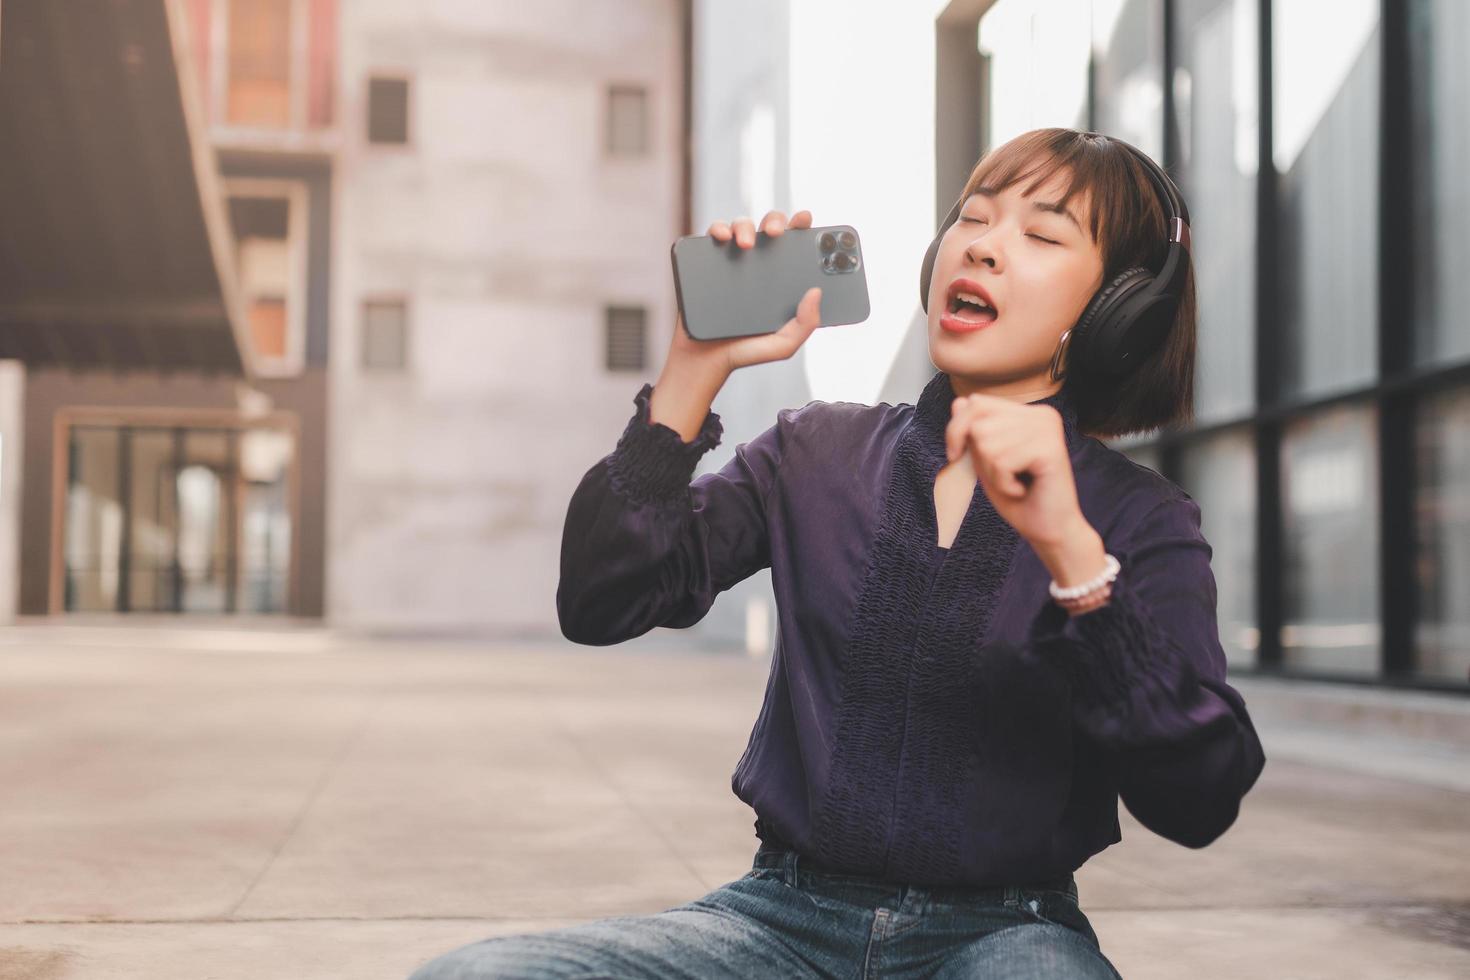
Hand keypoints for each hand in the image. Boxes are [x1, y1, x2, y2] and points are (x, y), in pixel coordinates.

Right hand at [666, 210, 823, 378]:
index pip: (795, 244)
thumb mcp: (784, 345)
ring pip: (740, 226)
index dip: (801, 226)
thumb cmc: (745, 352)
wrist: (703, 361)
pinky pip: (711, 236)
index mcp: (780, 277)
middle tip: (776, 234)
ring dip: (745, 225)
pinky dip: (717, 229)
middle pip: (768, 227)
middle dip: (774, 221)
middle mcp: (758, 264)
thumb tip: (816, 291)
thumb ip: (805, 325)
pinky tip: (723, 238)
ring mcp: (731, 261)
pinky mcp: (706, 264)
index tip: (805, 219)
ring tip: (746, 244)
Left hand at [944, 393, 1092, 555]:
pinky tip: (1023, 490)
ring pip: (987, 443)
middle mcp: (1041, 414)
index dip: (956, 430)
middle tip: (1005, 476)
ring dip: (994, 474)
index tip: (956, 455)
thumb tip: (958, 401)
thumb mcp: (986, 461)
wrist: (1050, 530)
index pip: (975, 402)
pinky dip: (1004, 484)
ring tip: (1016, 483)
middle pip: (978, 423)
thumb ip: (974, 433)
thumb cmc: (1019, 498)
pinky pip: (1002, 462)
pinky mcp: (1050, 448)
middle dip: (980, 457)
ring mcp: (1048, 429)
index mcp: (1027, 413)